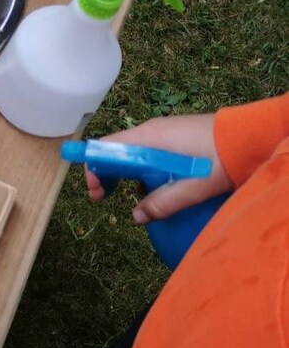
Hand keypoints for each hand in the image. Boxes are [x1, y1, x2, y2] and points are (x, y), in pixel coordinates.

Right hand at [82, 113, 232, 222]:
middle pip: (115, 151)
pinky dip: (144, 171)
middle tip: (106, 199)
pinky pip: (149, 154)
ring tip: (137, 199)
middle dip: (106, 175)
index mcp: (149, 138)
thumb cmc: (223, 158)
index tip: (97, 194)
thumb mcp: (195, 186)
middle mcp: (152, 131)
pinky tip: (159, 188)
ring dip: (126, 176)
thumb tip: (137, 216)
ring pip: (133, 154)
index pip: (106, 148)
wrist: (252, 136)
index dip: (94, 170)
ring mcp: (164, 133)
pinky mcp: (176, 138)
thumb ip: (165, 202)